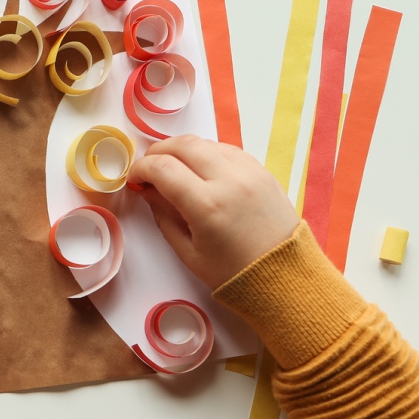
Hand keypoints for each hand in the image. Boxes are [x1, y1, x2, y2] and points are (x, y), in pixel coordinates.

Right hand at [129, 135, 300, 288]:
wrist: (285, 277)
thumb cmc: (233, 273)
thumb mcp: (188, 252)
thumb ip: (163, 215)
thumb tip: (148, 190)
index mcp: (207, 205)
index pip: (162, 168)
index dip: (140, 169)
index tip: (133, 179)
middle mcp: (229, 181)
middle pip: (183, 145)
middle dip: (157, 152)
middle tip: (148, 169)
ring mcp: (250, 172)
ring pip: (205, 142)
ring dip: (182, 150)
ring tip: (174, 169)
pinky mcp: (263, 171)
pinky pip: (228, 149)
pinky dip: (207, 153)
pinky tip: (200, 169)